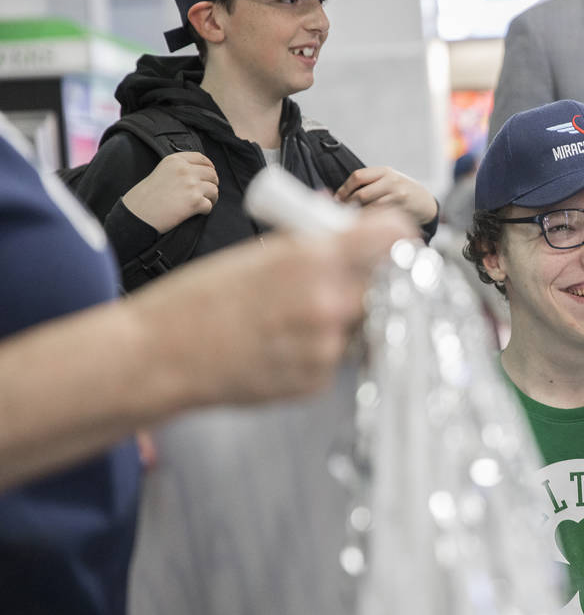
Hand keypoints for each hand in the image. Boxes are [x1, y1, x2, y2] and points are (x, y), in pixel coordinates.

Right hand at [121, 152, 218, 233]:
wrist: (138, 214)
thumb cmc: (147, 196)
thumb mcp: (162, 171)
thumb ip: (180, 168)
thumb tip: (203, 171)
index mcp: (175, 160)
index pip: (201, 158)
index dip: (209, 167)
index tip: (210, 173)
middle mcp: (184, 170)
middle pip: (212, 174)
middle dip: (212, 184)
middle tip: (206, 193)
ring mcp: (191, 185)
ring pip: (214, 190)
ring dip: (211, 198)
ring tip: (202, 203)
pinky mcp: (195, 201)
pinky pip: (209, 205)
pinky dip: (205, 210)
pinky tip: (196, 212)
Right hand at [128, 207, 414, 404]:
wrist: (160, 356)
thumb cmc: (197, 299)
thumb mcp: (259, 252)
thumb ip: (312, 246)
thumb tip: (348, 232)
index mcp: (314, 261)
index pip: (392, 238)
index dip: (393, 234)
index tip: (389, 237)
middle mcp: (329, 305)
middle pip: (388, 284)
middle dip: (372, 277)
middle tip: (348, 275)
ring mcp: (326, 349)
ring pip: (365, 324)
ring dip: (348, 315)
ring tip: (303, 311)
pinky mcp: (317, 382)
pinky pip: (339, 357)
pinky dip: (322, 347)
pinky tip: (285, 341)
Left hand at [333, 166, 437, 226]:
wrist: (425, 201)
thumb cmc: (402, 191)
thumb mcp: (389, 180)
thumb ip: (371, 183)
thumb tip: (343, 194)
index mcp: (384, 171)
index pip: (357, 176)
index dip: (344, 188)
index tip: (337, 198)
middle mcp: (391, 181)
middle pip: (361, 193)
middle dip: (349, 204)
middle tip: (342, 210)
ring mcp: (397, 195)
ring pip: (369, 206)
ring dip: (358, 214)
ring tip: (353, 218)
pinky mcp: (401, 208)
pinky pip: (380, 215)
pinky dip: (370, 219)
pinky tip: (367, 222)